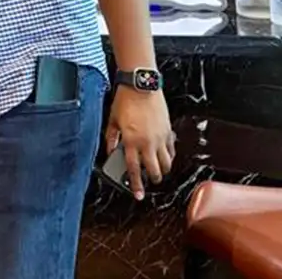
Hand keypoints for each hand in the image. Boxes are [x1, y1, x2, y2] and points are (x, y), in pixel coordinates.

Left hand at [104, 84, 173, 200]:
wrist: (141, 86)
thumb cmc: (125, 101)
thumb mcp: (112, 121)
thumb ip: (111, 138)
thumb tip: (110, 150)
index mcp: (131, 142)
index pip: (134, 170)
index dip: (136, 185)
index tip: (138, 195)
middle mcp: (147, 143)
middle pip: (154, 171)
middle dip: (153, 179)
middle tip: (150, 180)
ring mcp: (160, 138)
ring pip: (166, 163)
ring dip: (163, 170)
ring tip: (158, 169)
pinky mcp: (168, 131)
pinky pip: (172, 150)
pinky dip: (169, 156)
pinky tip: (165, 155)